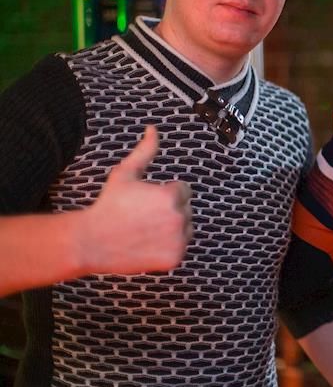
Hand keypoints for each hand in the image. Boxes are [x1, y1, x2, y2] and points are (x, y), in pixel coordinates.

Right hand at [75, 126, 191, 273]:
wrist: (91, 241)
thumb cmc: (108, 205)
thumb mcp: (125, 174)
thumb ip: (145, 151)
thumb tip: (153, 129)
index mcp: (171, 195)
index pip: (184, 190)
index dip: (165, 193)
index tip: (146, 201)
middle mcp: (179, 217)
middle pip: (186, 209)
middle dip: (170, 210)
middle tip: (143, 217)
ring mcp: (178, 239)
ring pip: (187, 228)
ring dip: (173, 228)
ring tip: (146, 230)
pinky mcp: (175, 258)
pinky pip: (180, 248)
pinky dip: (169, 247)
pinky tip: (148, 244)